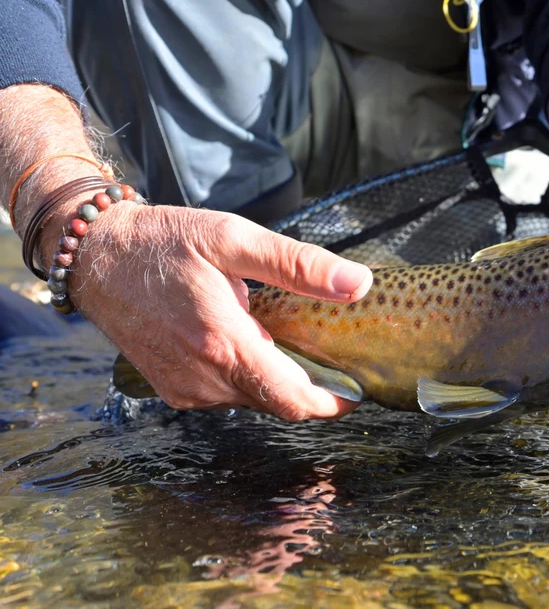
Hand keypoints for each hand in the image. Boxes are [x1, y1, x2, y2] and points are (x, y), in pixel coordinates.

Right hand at [56, 200, 372, 419]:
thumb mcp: (234, 239)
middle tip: (334, 358)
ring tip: (286, 338)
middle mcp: (203, 377)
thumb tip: (358, 284)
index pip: (292, 399)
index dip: (332, 402)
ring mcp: (184, 389)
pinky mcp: (171, 389)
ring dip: (275, 378)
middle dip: (309, 387)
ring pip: (252, 399)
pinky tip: (249, 340)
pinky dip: (245, 375)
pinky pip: (225, 394)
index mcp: (224, 343)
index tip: (358, 392)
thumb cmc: (163, 242)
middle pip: (277, 402)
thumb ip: (299, 265)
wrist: (95, 256)